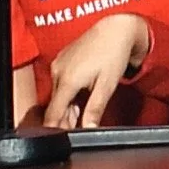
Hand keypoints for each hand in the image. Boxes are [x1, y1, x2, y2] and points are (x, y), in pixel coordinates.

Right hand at [42, 14, 150, 129]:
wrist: (115, 29)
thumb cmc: (113, 53)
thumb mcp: (107, 86)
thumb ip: (94, 109)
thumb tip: (88, 129)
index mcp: (68, 80)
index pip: (53, 113)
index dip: (54, 129)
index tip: (59, 139)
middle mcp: (58, 72)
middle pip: (55, 106)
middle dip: (64, 120)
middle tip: (77, 129)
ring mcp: (59, 65)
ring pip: (58, 96)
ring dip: (67, 108)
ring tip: (81, 114)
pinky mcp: (62, 60)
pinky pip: (60, 84)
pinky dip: (67, 95)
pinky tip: (79, 98)